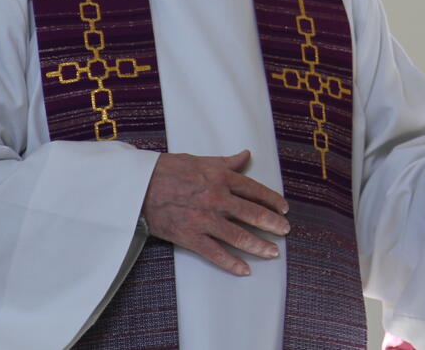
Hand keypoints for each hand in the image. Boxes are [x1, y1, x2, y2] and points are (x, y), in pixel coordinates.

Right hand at [142, 149, 289, 275]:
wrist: (139, 186)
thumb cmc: (169, 170)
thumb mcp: (202, 160)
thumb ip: (226, 162)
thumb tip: (246, 155)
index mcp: (221, 178)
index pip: (255, 190)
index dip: (272, 200)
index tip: (284, 209)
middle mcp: (218, 199)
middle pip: (252, 214)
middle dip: (272, 224)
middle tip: (286, 231)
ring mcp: (205, 219)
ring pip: (238, 236)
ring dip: (258, 245)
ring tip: (273, 252)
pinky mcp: (190, 236)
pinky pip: (215, 253)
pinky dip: (231, 263)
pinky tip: (245, 270)